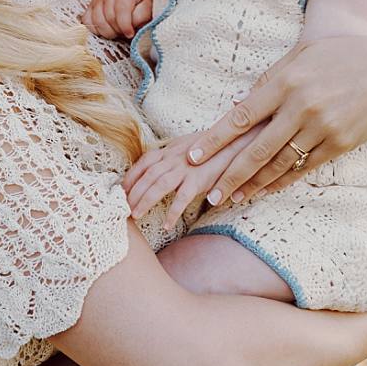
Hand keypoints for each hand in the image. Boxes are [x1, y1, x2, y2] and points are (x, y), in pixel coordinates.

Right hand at [85, 0, 152, 39]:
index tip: (130, 34)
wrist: (134, 2)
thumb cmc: (141, 9)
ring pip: (97, 21)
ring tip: (117, 33)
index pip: (121, 8)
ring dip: (108, 32)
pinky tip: (106, 30)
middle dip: (118, 30)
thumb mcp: (147, 11)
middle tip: (124, 33)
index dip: (125, 24)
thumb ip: (141, 17)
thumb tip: (130, 26)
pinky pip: (87, 21)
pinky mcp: (90, 7)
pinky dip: (96, 30)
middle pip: (109, 17)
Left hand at [123, 131, 254, 218]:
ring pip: (158, 185)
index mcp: (174, 147)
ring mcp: (188, 167)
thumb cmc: (222, 145)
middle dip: (132, 193)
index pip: (145, 161)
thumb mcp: (195, 144)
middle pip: (147, 175)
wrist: (245, 140)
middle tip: (123, 208)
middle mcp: (177, 155)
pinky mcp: (200, 179)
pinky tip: (166, 225)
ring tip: (135, 216)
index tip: (122, 190)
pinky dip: (172, 212)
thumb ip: (180, 154)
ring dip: (144, 201)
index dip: (131, 176)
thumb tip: (167, 166)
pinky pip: (182, 198)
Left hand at [182, 36, 366, 206]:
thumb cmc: (342, 57)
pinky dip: (283, 181)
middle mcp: (302, 106)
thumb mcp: (303, 56)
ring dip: (254, 184)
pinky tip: (266, 190)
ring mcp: (322, 127)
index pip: (241, 116)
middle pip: (257, 148)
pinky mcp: (340, 143)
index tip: (192, 156)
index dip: (214, 139)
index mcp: (287, 81)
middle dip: (229, 174)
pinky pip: (306, 167)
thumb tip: (236, 104)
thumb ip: (270, 80)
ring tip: (233, 198)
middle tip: (208, 193)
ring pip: (280, 163)